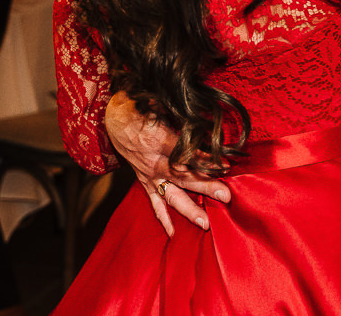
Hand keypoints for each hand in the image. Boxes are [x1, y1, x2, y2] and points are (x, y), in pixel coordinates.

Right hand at [105, 91, 230, 236]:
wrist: (114, 116)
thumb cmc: (143, 107)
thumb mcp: (164, 107)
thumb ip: (185, 119)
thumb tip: (211, 125)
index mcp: (159, 140)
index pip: (185, 154)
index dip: (206, 160)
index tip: (226, 166)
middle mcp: (153, 162)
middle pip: (182, 177)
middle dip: (205, 187)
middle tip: (225, 196)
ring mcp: (148, 174)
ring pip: (171, 194)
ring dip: (188, 209)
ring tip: (205, 223)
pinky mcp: (143, 180)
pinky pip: (154, 202)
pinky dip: (162, 218)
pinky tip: (173, 233)